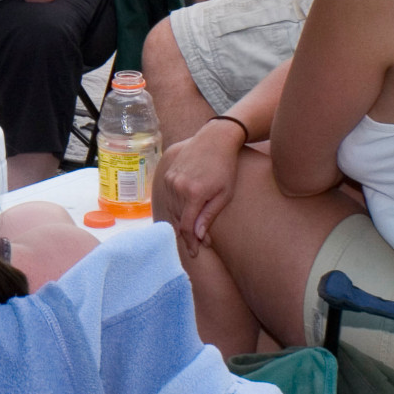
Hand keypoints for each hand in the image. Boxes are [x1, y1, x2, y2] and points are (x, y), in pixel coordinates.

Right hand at [154, 119, 247, 255]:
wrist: (214, 139)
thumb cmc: (226, 167)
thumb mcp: (224, 194)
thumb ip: (209, 215)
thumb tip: (199, 236)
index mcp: (193, 193)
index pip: (187, 226)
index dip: (190, 242)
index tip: (195, 254)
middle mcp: (177, 187)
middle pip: (177, 219)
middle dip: (187, 234)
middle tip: (197, 246)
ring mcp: (170, 180)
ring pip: (171, 209)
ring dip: (180, 222)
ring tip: (192, 232)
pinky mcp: (167, 174)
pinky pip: (169, 198)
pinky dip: (176, 208)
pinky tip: (185, 214)